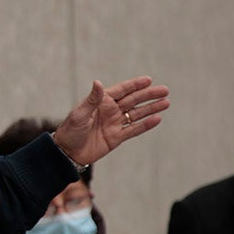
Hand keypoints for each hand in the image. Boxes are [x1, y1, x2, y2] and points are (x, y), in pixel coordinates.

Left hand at [52, 76, 169, 165]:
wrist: (67, 153)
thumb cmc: (70, 130)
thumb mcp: (80, 114)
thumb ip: (92, 100)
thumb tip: (98, 82)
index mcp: (101, 102)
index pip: (122, 90)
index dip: (135, 85)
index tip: (149, 80)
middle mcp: (110, 111)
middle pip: (133, 100)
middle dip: (148, 95)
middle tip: (165, 90)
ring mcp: (114, 124)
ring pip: (136, 114)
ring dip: (150, 108)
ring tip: (166, 102)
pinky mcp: (116, 137)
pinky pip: (134, 130)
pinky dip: (145, 125)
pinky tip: (157, 119)